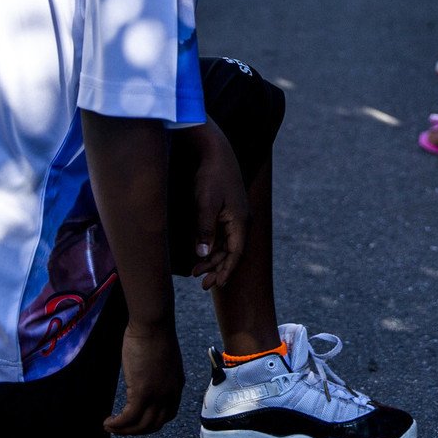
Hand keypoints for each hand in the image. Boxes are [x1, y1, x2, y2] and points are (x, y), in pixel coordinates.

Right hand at [106, 321, 184, 433]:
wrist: (153, 324)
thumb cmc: (154, 333)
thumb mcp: (161, 359)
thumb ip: (157, 372)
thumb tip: (144, 375)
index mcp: (176, 385)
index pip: (168, 414)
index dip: (152, 422)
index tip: (137, 422)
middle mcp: (170, 394)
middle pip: (155, 424)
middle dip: (137, 430)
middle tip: (121, 429)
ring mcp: (157, 395)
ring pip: (141, 425)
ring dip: (124, 431)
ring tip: (110, 427)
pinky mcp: (142, 392)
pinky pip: (128, 418)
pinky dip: (117, 424)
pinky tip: (107, 422)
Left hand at [185, 125, 248, 290]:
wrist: (214, 153)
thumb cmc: (211, 177)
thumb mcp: (205, 204)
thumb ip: (204, 230)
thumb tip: (202, 254)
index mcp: (240, 221)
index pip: (236, 253)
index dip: (226, 270)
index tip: (216, 284)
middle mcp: (240, 221)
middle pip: (231, 252)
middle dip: (216, 268)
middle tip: (201, 283)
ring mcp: (234, 216)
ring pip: (225, 245)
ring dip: (212, 259)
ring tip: (196, 272)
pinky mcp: (226, 211)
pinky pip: (221, 235)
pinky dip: (211, 246)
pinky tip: (199, 253)